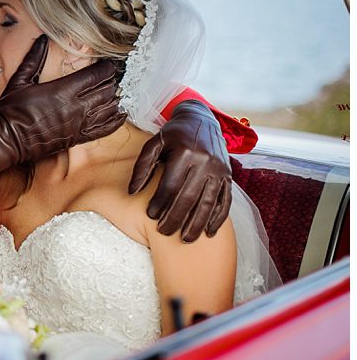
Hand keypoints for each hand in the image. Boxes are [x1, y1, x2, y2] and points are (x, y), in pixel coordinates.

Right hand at [0, 35, 125, 172]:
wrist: (8, 139)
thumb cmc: (12, 110)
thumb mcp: (20, 80)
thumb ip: (34, 58)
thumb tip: (42, 38)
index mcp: (62, 90)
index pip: (94, 75)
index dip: (106, 68)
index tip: (110, 63)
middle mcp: (75, 107)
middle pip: (105, 91)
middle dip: (112, 82)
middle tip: (115, 76)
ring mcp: (78, 124)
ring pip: (107, 109)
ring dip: (115, 99)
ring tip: (117, 92)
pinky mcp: (77, 138)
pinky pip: (103, 130)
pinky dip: (115, 122)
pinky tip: (121, 115)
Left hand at [129, 99, 231, 241]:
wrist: (202, 119)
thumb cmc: (173, 134)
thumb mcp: (154, 144)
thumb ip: (142, 166)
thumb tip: (131, 191)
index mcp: (185, 153)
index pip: (170, 185)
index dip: (160, 202)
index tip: (150, 216)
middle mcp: (206, 162)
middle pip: (189, 197)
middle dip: (176, 218)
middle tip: (164, 232)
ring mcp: (220, 170)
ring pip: (208, 202)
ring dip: (197, 224)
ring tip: (186, 240)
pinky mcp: (229, 176)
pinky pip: (225, 200)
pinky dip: (218, 218)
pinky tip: (209, 232)